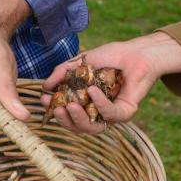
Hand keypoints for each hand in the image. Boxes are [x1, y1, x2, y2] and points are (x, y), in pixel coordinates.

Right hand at [41, 32, 180, 132]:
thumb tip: (45, 86)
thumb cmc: (111, 56)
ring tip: (69, 105)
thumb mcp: (81, 62)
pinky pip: (109, 114)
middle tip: (56, 108)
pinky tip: (93, 91)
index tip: (43, 100)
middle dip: (64, 120)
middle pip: (77, 127)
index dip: (55, 111)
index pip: (68, 115)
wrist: (137, 52)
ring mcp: (111, 115)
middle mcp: (97, 113)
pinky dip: (100, 103)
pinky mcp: (125, 113)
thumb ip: (63, 73)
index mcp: (86, 104)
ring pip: (91, 128)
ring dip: (78, 118)